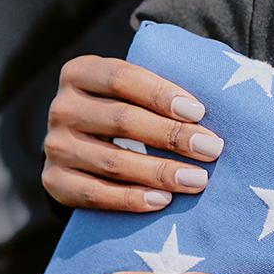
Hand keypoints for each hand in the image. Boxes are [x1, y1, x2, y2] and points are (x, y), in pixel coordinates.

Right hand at [43, 55, 225, 211]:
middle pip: (121, 120)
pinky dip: (131, 199)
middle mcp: (61, 107)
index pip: (121, 78)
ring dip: (160, 172)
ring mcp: (54, 146)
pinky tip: (163, 200)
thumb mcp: (132, 90)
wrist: (80, 149)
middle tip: (212, 149)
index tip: (199, 111)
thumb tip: (220, 93)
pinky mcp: (54, 182)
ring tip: (198, 180)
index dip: (161, 94)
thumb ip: (160, 88)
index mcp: (80, 73)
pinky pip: (94, 194)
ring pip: (112, 161)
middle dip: (172, 136)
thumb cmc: (125, 111)